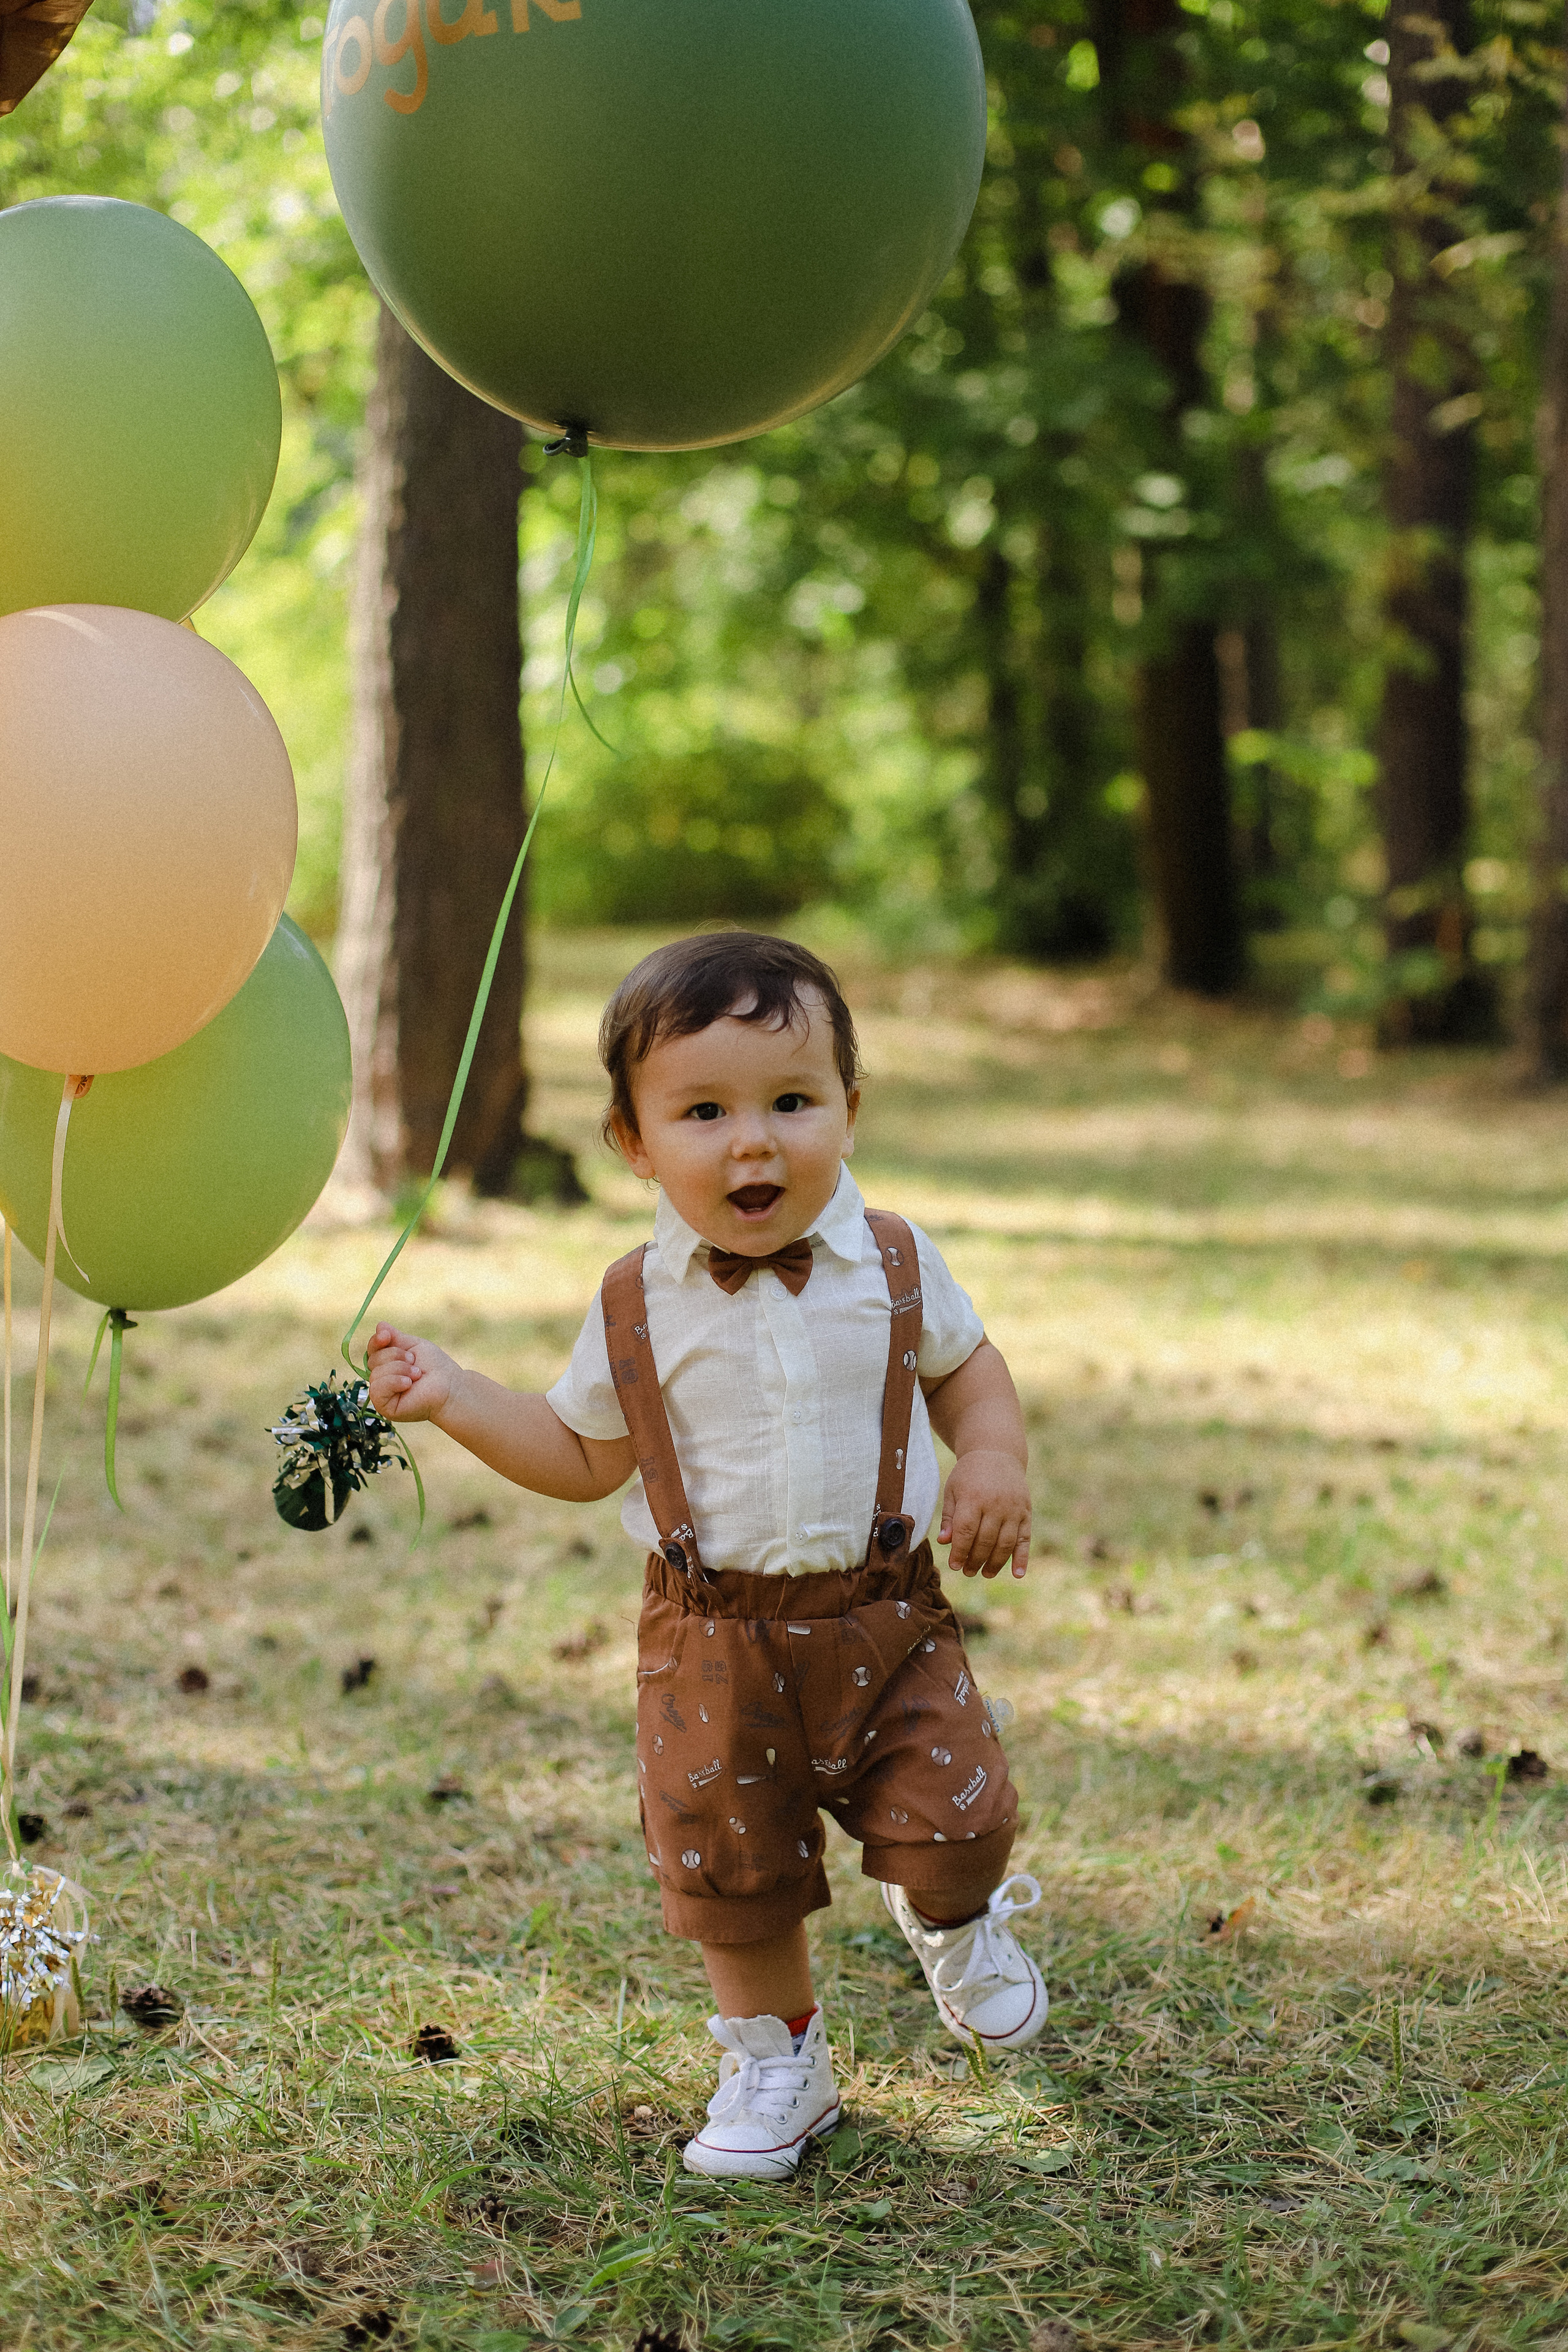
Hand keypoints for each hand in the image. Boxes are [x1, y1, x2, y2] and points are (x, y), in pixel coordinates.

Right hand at [367, 1322, 460, 1423]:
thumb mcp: (414, 1347)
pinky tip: (408, 1384)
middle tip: (415, 1362)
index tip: (385, 1335)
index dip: (376, 1341)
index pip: (372, 1350)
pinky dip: (393, 1382)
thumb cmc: (435, 1367)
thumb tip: (379, 1324)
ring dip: (399, 1369)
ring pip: (375, 1374)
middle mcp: (382, 1379)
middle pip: (373, 1360)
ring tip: (417, 1374)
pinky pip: (377, 1389)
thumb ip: (396, 1337)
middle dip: (395, 1356)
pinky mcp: (385, 1407)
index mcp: (387, 1364)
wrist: (450, 1386)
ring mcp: (383, 1394)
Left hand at [938, 1448, 1031, 1579]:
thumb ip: (949, 1517)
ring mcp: (1013, 1509)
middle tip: (968, 1572)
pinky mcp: (1026, 1512)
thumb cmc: (969, 1475)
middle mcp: (995, 1504)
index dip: (960, 1551)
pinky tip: (1017, 1575)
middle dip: (975, 1560)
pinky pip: (1025, 1539)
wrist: (997, 1453)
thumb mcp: (953, 1490)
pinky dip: (1022, 1558)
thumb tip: (944, 1542)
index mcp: (973, 1497)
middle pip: (985, 1540)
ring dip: (995, 1563)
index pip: (966, 1531)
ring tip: (985, 1573)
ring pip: (1005, 1543)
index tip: (954, 1565)